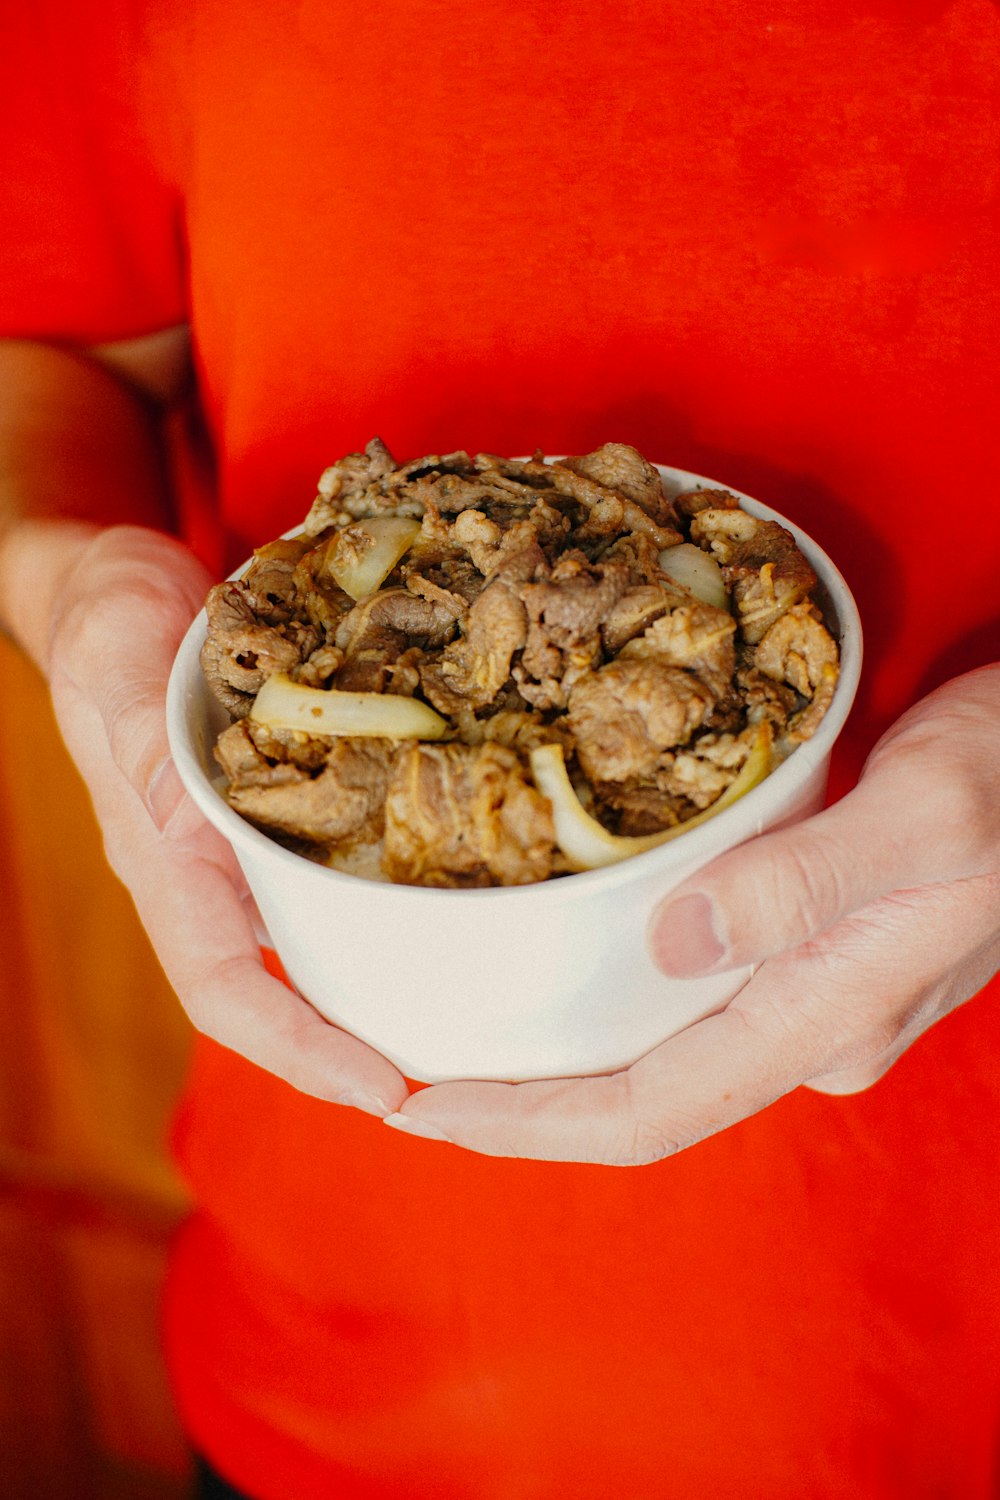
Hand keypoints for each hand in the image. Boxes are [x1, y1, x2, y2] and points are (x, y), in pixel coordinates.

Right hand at [42, 524, 408, 1112]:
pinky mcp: (280, 810)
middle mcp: (209, 871)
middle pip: (277, 992)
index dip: (296, 1049)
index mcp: (165, 861)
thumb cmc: (104, 619)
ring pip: (311, 944)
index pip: (221, 989)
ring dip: (378, 994)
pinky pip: (334, 878)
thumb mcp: (115, 666)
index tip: (382, 1093)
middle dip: (354, 1051)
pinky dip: (387, 909)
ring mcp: (244, 847)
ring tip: (469, 1024)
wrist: (113, 583)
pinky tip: (456, 908)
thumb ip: (144, 747)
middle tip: (454, 1086)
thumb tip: (193, 825)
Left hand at [387, 666, 999, 1161]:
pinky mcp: (814, 959)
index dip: (525, 1125)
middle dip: (517, 1106)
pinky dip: (606, 1002)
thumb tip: (670, 943)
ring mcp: (815, 1003)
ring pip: (660, 1055)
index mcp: (828, 1017)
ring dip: (555, 1059)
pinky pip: (688, 1007)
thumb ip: (806, 881)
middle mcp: (814, 1032)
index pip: (649, 1111)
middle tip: (396, 1077)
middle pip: (639, 1099)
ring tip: (450, 1032)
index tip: (416, 1111)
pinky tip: (554, 966)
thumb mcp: (926, 808)